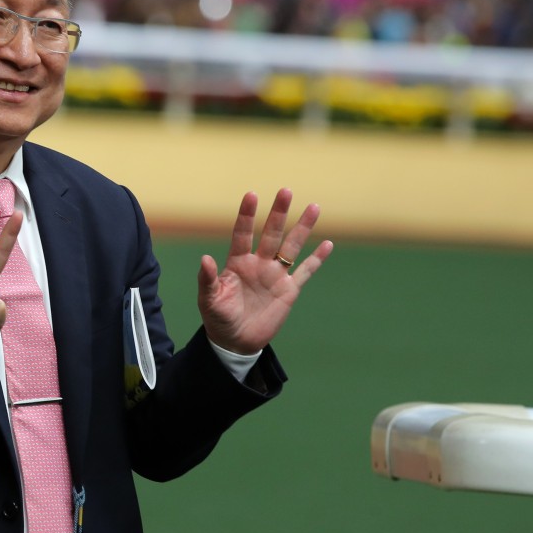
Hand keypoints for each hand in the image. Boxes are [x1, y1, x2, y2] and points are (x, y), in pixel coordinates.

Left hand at [197, 188, 332, 354]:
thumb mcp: (208, 299)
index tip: (251, 195)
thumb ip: (207, 279)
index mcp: (237, 262)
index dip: (247, 215)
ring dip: (302, 228)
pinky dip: (316, 259)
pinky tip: (327, 244)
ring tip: (313, 207)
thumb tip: (205, 258)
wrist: (235, 342)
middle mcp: (258, 264)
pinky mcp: (288, 291)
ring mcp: (275, 276)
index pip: (242, 234)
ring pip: (291, 247)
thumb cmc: (218, 318)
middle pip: (271, 234)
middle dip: (278, 213)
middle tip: (285, 191)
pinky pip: (305, 271)